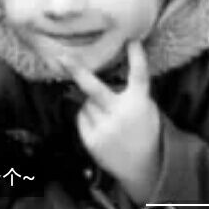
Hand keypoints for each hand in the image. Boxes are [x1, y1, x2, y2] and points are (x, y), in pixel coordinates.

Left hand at [62, 41, 160, 203]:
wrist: (144, 167)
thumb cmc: (144, 130)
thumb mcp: (147, 107)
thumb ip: (131, 92)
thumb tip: (110, 71)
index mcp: (139, 103)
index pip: (139, 76)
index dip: (136, 58)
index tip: (132, 41)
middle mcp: (120, 114)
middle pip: (95, 89)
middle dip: (77, 72)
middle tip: (62, 58)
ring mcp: (104, 129)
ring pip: (86, 103)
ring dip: (91, 103)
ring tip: (107, 115)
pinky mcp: (92, 141)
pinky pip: (81, 117)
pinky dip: (87, 117)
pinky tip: (101, 125)